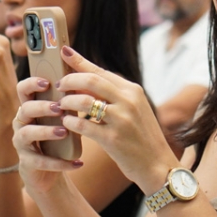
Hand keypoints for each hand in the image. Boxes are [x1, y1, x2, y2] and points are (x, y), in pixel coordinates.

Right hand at [12, 76, 81, 193]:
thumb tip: (88, 88)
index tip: (47, 83)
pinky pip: (40, 162)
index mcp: (29, 109)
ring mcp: (21, 143)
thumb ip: (68, 106)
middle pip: (25, 109)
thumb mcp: (62, 121)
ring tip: (64, 132)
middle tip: (59, 108)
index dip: (32, 83)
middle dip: (42, 107)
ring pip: (28, 133)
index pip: (23, 90)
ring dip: (46, 131)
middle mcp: (21, 123)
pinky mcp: (26, 163)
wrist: (48, 172)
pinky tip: (77, 163)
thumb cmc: (57, 140)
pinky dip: (59, 163)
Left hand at [55, 46, 177, 189]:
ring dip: (67, 103)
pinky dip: (70, 123)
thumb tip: (85, 81)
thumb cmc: (141, 137)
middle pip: (90, 80)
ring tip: (61, 107)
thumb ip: (114, 95)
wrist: (158, 165)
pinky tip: (66, 124)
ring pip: (84, 101)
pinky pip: (83, 125)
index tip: (64, 52)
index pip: (100, 70)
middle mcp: (128, 101)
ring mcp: (121, 120)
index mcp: (133, 90)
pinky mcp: (113, 139)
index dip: (79, 61)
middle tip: (59, 86)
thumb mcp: (134, 110)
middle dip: (69, 80)